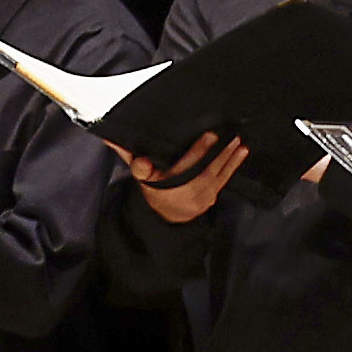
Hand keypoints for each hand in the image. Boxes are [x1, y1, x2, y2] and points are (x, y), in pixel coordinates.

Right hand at [123, 130, 250, 224]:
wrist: (168, 216)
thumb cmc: (154, 189)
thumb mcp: (140, 176)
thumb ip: (129, 156)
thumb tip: (110, 138)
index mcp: (167, 185)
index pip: (183, 168)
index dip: (197, 152)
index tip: (209, 135)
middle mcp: (187, 192)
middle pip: (205, 171)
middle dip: (218, 153)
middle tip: (229, 134)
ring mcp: (202, 196)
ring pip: (217, 174)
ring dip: (229, 157)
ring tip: (238, 139)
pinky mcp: (212, 196)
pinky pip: (225, 179)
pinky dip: (234, 164)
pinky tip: (242, 151)